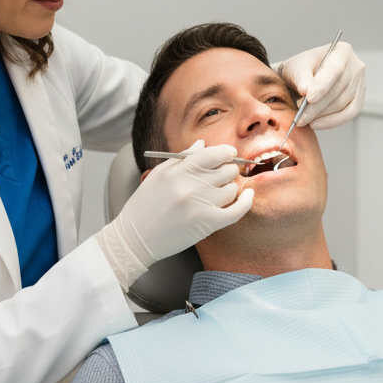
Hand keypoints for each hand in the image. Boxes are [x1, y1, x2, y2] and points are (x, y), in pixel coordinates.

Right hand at [96, 140, 253, 289]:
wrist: (134, 238)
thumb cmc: (145, 206)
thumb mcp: (159, 175)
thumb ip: (183, 158)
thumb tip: (203, 144)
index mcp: (178, 170)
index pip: (213, 154)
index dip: (226, 153)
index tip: (229, 155)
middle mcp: (190, 185)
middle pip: (227, 170)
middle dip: (229, 171)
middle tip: (224, 175)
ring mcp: (199, 205)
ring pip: (232, 189)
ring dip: (230, 189)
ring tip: (221, 192)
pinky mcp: (206, 224)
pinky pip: (237, 210)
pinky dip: (246, 202)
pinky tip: (248, 196)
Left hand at [277, 41, 365, 130]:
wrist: (304, 78)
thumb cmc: (300, 69)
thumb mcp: (296, 69)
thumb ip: (301, 78)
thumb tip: (307, 90)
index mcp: (342, 51)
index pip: (335, 69)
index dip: (323, 86)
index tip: (309, 98)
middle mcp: (356, 65)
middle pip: (339, 89)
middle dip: (318, 106)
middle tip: (301, 118)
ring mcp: (360, 83)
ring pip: (343, 103)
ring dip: (322, 115)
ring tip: (304, 119)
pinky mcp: (359, 99)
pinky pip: (349, 114)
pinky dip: (332, 121)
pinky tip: (317, 124)